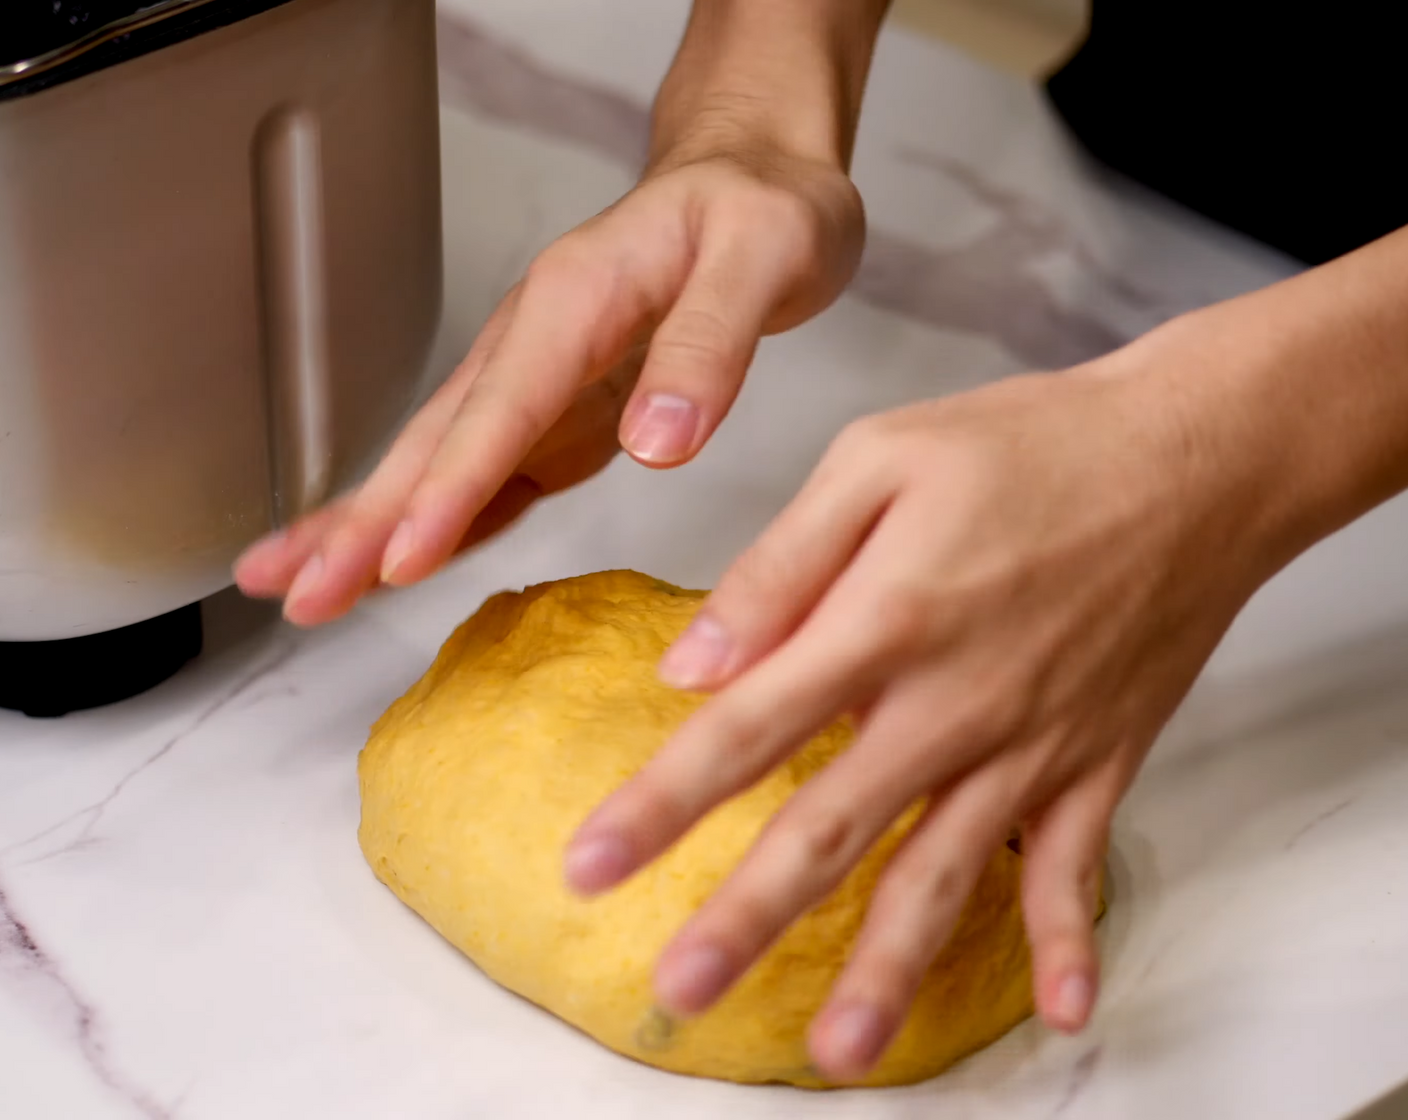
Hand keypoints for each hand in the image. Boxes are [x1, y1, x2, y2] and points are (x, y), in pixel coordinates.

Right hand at [234, 145, 863, 624]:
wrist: (752, 178)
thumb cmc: (760, 209)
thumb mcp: (762, 259)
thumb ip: (709, 344)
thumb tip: (657, 441)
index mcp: (573, 299)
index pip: (499, 406)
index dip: (446, 488)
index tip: (400, 555)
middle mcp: (537, 340)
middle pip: (436, 439)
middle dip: (364, 520)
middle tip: (300, 592)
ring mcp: (539, 379)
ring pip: (440, 460)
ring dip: (370, 525)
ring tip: (305, 585)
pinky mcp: (559, 413)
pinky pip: (488, 475)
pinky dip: (439, 521)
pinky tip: (399, 562)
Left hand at [564, 334, 1288, 1081]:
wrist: (1195, 455)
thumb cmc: (1030, 444)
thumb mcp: (881, 458)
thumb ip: (782, 563)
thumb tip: (694, 659)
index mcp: (883, 621)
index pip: (745, 730)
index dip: (659, 803)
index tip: (588, 868)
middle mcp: (950, 706)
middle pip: (829, 831)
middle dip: (745, 918)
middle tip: (676, 994)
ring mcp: (1029, 746)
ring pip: (943, 877)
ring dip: (887, 970)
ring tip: (833, 1053)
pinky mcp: (1096, 760)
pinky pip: (1077, 869)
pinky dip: (1069, 942)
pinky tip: (1061, 1014)